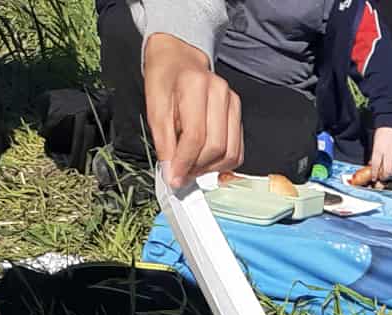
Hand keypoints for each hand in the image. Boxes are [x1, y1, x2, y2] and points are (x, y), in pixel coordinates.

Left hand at [142, 33, 243, 186]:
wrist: (178, 58)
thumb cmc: (164, 78)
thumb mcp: (153, 106)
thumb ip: (163, 141)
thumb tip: (171, 172)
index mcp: (195, 86)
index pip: (195, 137)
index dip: (184, 163)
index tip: (174, 178)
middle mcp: (219, 93)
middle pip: (215, 147)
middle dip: (197, 168)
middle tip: (181, 175)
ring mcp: (232, 102)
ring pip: (230, 152)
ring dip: (210, 169)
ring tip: (192, 168)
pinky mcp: (237, 112)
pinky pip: (236, 149)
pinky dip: (222, 163)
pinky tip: (205, 162)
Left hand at [367, 126, 391, 181]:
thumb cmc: (383, 132)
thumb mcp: (375, 143)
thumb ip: (374, 155)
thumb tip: (373, 164)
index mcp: (379, 149)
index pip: (376, 165)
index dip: (375, 173)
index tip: (374, 178)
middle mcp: (388, 152)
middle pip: (387, 170)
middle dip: (384, 176)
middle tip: (383, 177)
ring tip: (390, 174)